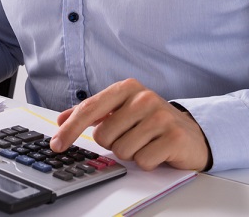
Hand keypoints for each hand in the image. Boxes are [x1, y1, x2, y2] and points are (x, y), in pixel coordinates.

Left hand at [51, 78, 210, 170]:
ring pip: (122, 150)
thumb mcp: (121, 110)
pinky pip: (142, 161)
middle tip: (132, 136)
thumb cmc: (151, 121)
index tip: (57, 144)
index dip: (70, 129)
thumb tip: (61, 120)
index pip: (90, 109)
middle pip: (104, 136)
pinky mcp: (174, 138)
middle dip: (113, 143)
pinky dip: (146, 162)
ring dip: (131, 153)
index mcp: (127, 88)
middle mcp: (144, 98)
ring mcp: (160, 117)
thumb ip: (92, 113)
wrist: (191, 133)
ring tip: (146, 143)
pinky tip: (157, 151)